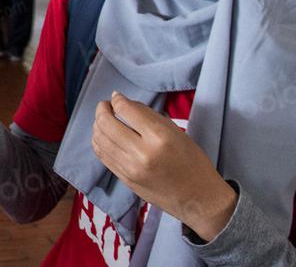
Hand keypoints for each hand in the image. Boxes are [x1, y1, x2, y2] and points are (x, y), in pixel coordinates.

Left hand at [91, 92, 237, 241]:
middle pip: (106, 123)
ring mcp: (130, 168)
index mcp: (159, 137)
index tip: (116, 97)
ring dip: (97, 124)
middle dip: (102, 109)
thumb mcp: (176, 132)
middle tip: (105, 106)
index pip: (126, 110)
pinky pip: (102, 155)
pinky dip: (99, 141)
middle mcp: (141, 152)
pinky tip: (104, 136)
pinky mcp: (124, 179)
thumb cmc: (192, 161)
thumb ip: (148, 115)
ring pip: (99, 138)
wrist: (198, 198)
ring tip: (104, 120)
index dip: (117, 99)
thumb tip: (123, 103)